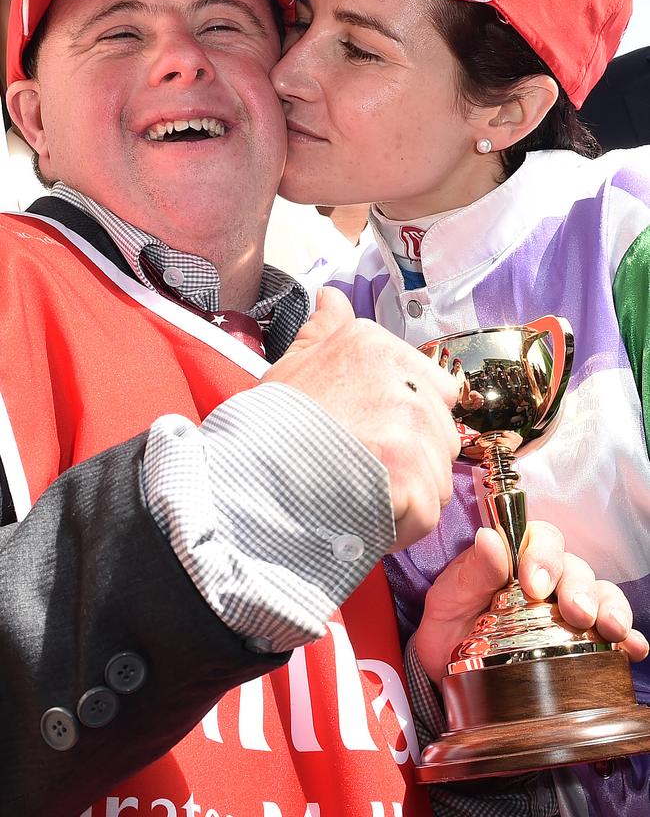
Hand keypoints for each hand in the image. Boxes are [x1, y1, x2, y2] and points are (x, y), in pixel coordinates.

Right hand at [262, 286, 460, 547]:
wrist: (253, 471)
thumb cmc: (273, 423)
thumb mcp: (295, 360)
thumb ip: (324, 328)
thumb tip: (331, 295)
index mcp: (381, 348)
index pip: (438, 388)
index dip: (413, 420)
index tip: (381, 435)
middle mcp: (405, 381)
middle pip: (442, 435)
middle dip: (414, 460)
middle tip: (369, 471)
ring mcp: (412, 429)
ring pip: (438, 476)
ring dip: (408, 495)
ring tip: (364, 497)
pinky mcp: (413, 477)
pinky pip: (427, 512)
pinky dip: (402, 526)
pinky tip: (369, 519)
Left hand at [415, 522, 648, 686]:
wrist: (448, 674)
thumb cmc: (450, 626)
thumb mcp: (448, 597)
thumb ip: (471, 571)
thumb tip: (490, 540)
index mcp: (515, 556)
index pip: (541, 538)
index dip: (543, 555)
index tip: (533, 583)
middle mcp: (548, 577)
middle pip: (575, 567)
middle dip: (579, 588)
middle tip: (574, 611)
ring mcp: (567, 608)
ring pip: (600, 595)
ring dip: (610, 608)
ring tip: (611, 629)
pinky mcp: (583, 642)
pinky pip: (614, 633)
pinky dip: (627, 638)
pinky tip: (631, 648)